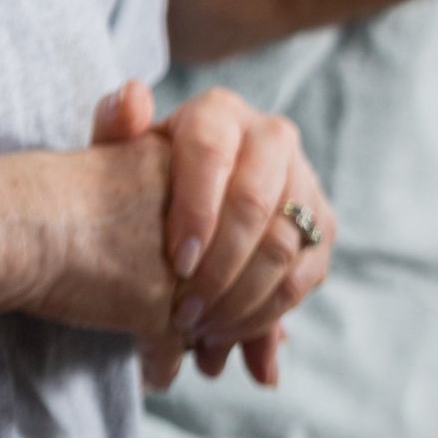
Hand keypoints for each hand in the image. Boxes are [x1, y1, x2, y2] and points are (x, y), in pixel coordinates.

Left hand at [88, 83, 333, 388]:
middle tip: (185, 317)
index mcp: (220, 114)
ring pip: (286, 244)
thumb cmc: (140, 181)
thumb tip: (132, 97)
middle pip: (258, 203)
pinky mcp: (321, 225)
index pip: (213, 153)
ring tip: (202, 338)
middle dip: (221, 269)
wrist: (178, 208)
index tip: (175, 266)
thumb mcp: (118, 157)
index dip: (198, 211)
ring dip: (245, 301)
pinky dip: (270, 315)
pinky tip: (231, 340)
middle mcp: (272, 137)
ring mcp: (304, 181)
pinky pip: (306, 274)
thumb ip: (115, 126)